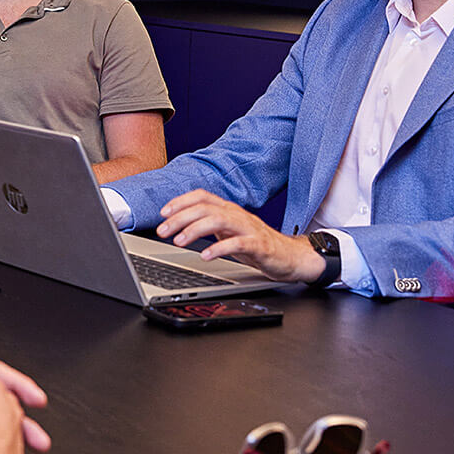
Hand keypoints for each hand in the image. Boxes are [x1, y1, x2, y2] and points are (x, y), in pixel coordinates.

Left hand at [157, 189, 323, 282]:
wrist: (290, 257)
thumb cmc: (256, 244)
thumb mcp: (228, 231)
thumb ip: (208, 225)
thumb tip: (179, 225)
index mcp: (228, 210)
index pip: (202, 196)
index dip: (180, 201)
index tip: (162, 213)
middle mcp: (237, 215)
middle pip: (205, 208)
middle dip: (180, 218)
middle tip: (163, 231)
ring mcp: (249, 229)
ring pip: (218, 220)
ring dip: (194, 230)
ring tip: (179, 241)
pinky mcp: (259, 245)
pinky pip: (237, 243)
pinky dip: (219, 248)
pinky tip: (205, 256)